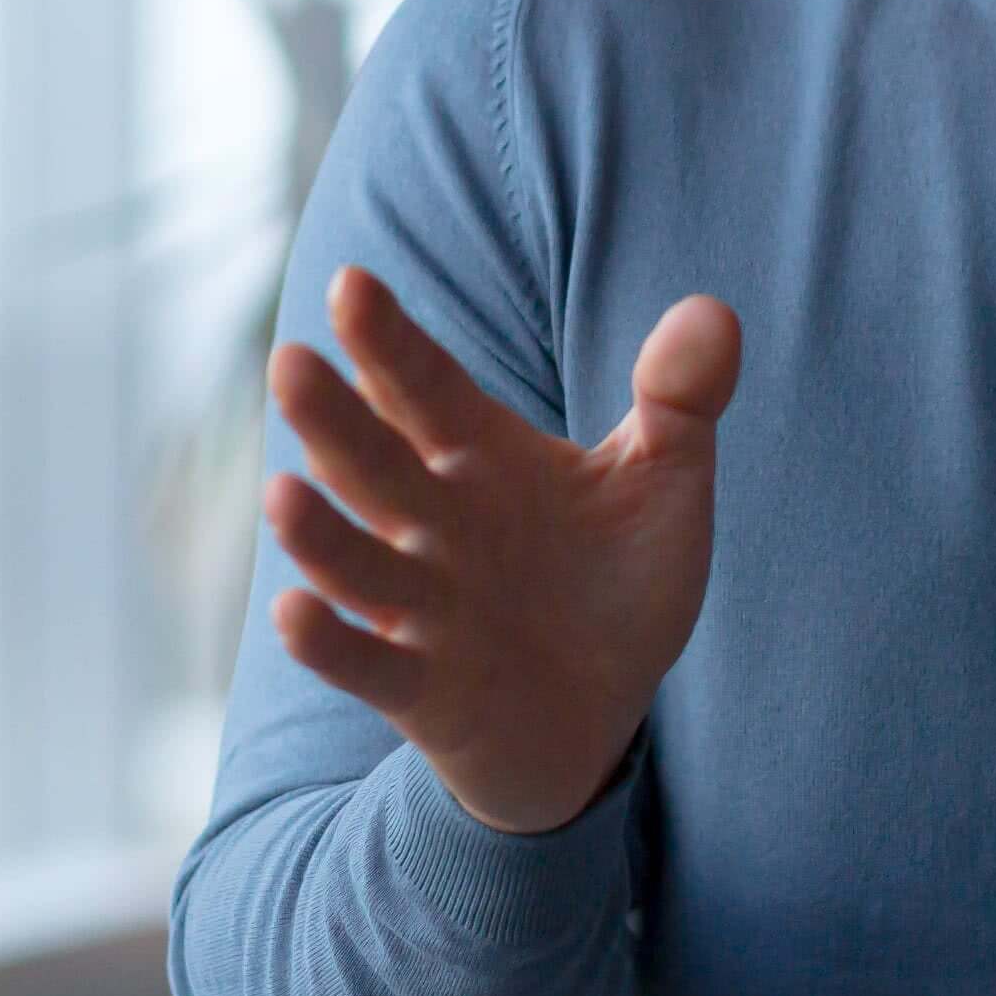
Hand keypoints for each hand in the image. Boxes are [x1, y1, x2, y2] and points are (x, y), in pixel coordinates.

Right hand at [264, 265, 741, 835]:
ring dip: (320, 532)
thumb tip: (713, 310)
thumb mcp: (661, 484)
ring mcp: (423, 608)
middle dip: (332, 418)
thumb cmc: (615, 581)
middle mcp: (435, 524)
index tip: (353, 282)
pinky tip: (295, 612)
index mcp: (481, 457)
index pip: (427, 388)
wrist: (601, 713)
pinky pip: (369, 667)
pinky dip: (331, 644)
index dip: (389, 341)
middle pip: (376, 464)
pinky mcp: (424, 692)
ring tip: (282, 491)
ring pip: (359, 563)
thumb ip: (679, 399)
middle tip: (289, 362)